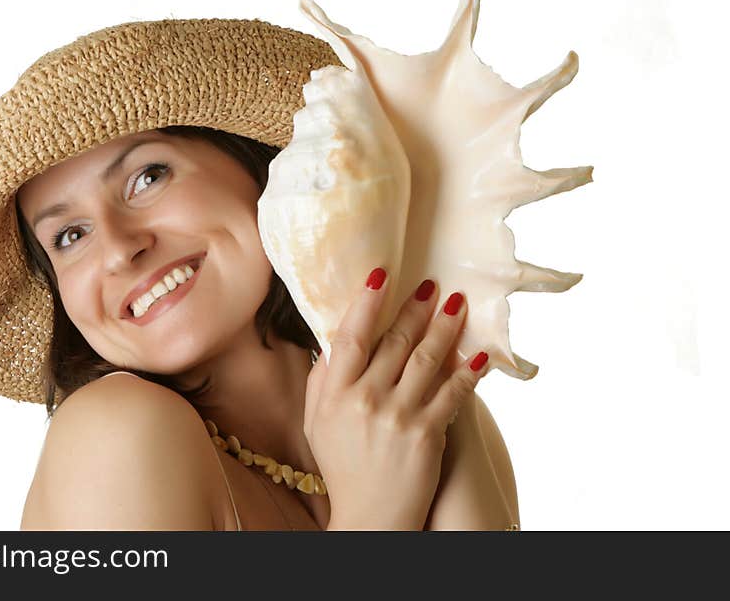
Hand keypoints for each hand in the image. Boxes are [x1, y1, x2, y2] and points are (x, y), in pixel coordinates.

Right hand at [303, 267, 489, 529]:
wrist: (372, 519)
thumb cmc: (342, 467)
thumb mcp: (315, 423)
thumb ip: (322, 381)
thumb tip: (330, 340)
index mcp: (335, 394)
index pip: (351, 336)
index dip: (366, 302)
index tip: (381, 275)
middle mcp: (366, 400)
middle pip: (395, 341)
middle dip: (416, 308)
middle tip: (432, 285)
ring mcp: (399, 416)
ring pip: (427, 359)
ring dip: (446, 328)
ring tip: (457, 305)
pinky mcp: (429, 434)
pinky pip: (452, 393)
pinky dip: (468, 372)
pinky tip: (479, 355)